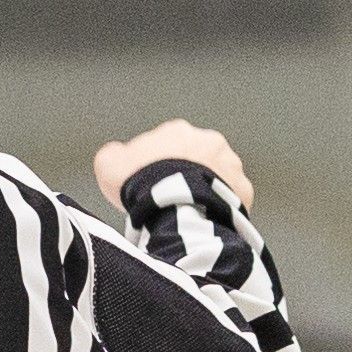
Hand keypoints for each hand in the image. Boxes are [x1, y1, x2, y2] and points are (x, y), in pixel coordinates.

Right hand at [91, 120, 247, 199]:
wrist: (175, 209)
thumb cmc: (142, 186)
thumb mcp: (109, 165)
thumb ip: (114, 155)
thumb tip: (116, 154)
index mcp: (177, 131)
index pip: (166, 145)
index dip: (156, 166)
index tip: (150, 184)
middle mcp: (208, 141)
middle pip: (195, 158)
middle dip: (184, 176)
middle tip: (170, 200)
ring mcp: (230, 165)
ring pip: (218, 177)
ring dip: (205, 191)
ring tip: (190, 213)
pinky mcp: (243, 190)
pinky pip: (233, 199)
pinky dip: (222, 209)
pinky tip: (207, 221)